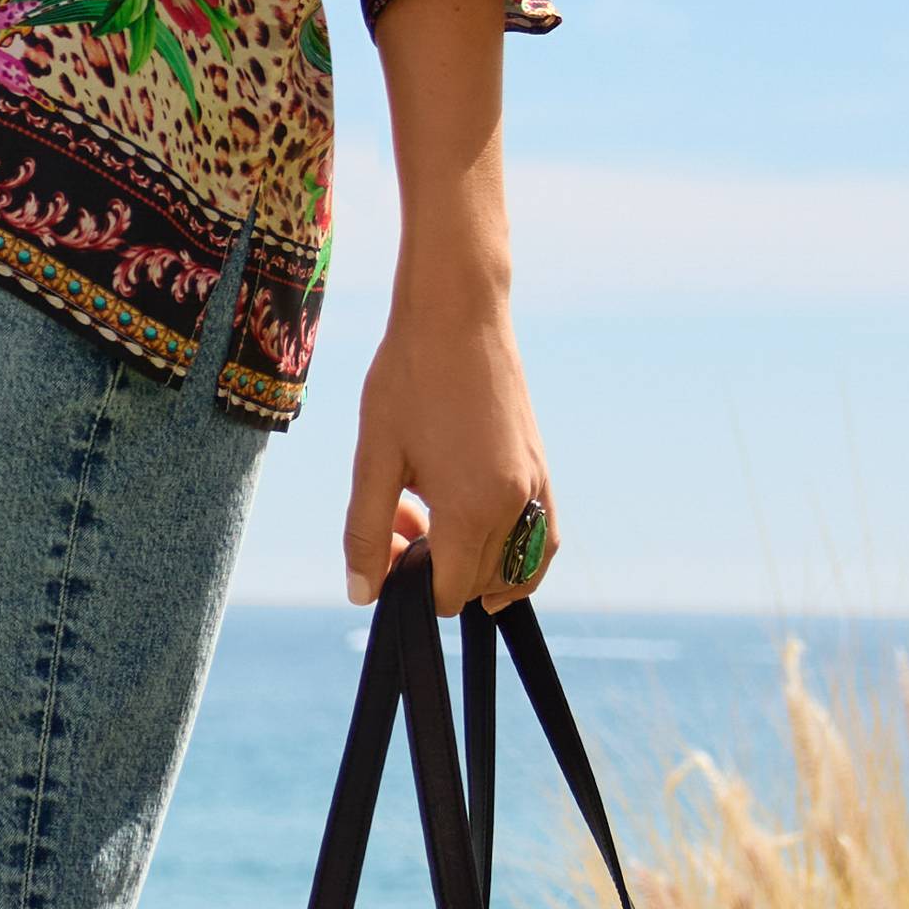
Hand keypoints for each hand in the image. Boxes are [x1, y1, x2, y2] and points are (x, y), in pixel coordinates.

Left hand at [341, 264, 552, 615]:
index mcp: (472, 509)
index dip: (411, 584)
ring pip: (517, 567)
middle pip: (480, 583)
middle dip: (437, 567)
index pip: (449, 592)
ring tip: (429, 512)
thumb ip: (367, 532)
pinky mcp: (543, 468)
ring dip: (472, 560)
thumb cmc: (410, 378)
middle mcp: (516, 505)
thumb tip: (364, 595)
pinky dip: (512, 551)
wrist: (458, 313)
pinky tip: (469, 523)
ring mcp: (538, 486)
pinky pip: (542, 537)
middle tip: (400, 514)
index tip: (387, 545)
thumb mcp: (375, 458)